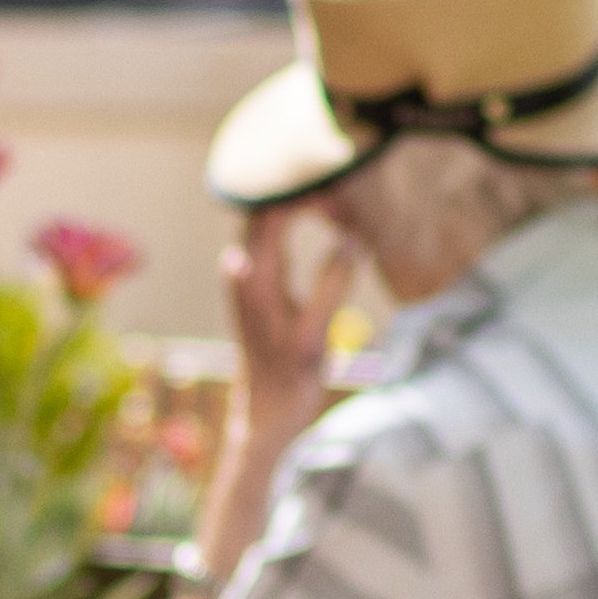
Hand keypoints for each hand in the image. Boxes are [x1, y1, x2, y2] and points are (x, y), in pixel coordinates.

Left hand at [220, 210, 346, 421]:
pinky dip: (292, 221)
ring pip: (265, 220)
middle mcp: (242, 270)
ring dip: (297, 205)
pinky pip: (269, 235)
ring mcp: (244, 275)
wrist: (265, 410)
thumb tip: (355, 238)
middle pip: (265, 208)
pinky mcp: (253, 283)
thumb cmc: (291, 378)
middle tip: (340, 192)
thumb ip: (333, 283)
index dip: (302, 192)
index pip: (271, 211)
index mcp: (254, 278)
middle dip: (300, 193)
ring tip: (335, 201)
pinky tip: (320, 217)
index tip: (337, 188)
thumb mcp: (317, 334)